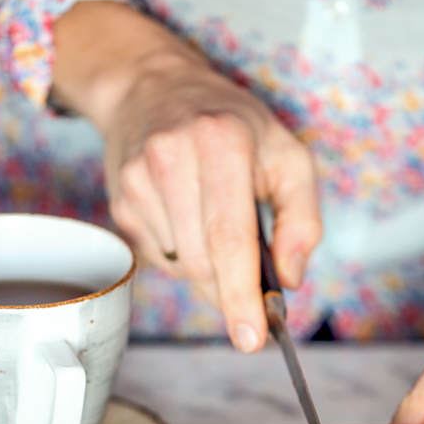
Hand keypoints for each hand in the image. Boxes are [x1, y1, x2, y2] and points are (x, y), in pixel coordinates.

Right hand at [52, 2, 319, 352]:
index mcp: (221, 142)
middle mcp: (171, 158)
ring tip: (216, 225)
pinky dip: (184, 254)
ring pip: (182, 266)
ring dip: (209, 269)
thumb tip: (289, 278)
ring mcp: (138, 181)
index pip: (229, 237)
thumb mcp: (286, 153)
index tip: (251, 338)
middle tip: (252, 297)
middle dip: (231, 292)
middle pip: (203, 262)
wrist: (151, 85)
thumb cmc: (231, 122)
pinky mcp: (121, 200)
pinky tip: (188, 217)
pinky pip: (160, 256)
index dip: (241, 295)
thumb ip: (302, 217)